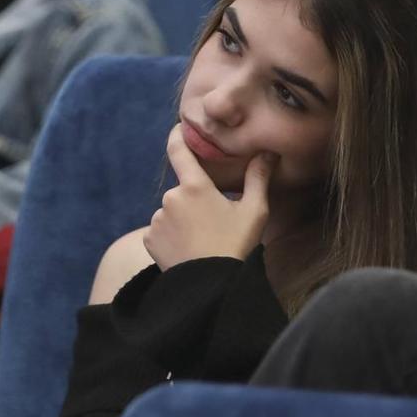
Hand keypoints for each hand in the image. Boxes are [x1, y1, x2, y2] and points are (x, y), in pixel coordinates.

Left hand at [144, 124, 273, 270]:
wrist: (212, 288)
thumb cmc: (236, 247)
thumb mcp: (254, 212)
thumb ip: (258, 178)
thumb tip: (267, 153)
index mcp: (195, 186)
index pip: (179, 150)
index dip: (177, 136)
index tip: (179, 129)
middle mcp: (171, 198)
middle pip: (183, 190)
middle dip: (196, 199)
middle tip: (215, 221)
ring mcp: (158, 220)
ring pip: (172, 212)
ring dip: (184, 219)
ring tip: (204, 240)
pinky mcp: (149, 239)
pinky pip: (161, 230)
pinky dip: (172, 236)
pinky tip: (189, 250)